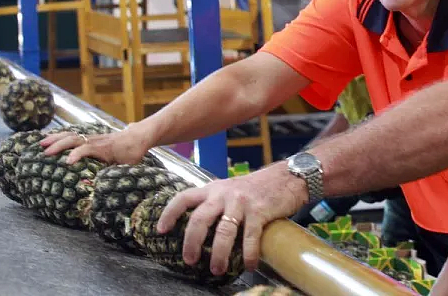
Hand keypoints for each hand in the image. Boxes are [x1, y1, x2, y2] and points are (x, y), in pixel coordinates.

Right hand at [39, 126, 152, 164]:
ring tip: (40, 143)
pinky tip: (49, 139)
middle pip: (75, 139)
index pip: (88, 148)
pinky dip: (60, 137)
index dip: (78, 154)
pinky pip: (73, 135)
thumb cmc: (132, 153)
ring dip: (56, 138)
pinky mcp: (90, 137)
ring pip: (72, 135)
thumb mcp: (125, 166)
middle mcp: (95, 140)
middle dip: (59, 145)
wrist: (138, 136)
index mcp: (104, 148)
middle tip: (44, 153)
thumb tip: (95, 185)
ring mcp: (92, 137)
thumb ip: (112, 174)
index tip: (68, 162)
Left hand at [155, 162, 308, 273]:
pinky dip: (249, 254)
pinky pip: (250, 236)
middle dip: (191, 242)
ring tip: (217, 269)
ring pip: (224, 231)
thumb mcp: (229, 189)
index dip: (170, 213)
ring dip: (219, 253)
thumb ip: (215, 203)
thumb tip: (198, 229)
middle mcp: (224, 194)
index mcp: (213, 189)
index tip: (161, 230)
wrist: (286, 177)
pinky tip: (249, 265)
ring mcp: (242, 202)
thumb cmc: (255, 188)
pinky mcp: (260, 211)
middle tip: (189, 260)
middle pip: (200, 218)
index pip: (184, 198)